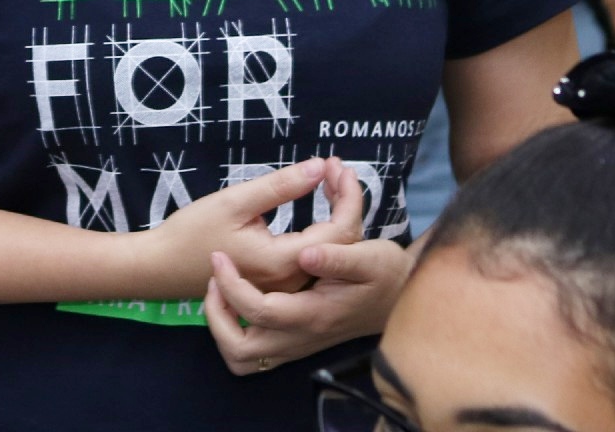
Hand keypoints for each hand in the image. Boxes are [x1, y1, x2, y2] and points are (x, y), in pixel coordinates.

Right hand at [135, 158, 360, 299]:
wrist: (162, 267)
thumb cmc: (193, 232)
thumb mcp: (235, 202)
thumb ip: (280, 186)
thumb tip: (320, 167)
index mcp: (283, 261)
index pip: (338, 232)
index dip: (346, 196)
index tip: (336, 164)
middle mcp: (291, 281)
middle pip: (340, 245)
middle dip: (345, 203)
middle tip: (335, 167)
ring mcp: (285, 287)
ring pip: (329, 254)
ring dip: (335, 216)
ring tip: (329, 180)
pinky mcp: (278, 284)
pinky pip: (313, 259)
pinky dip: (322, 232)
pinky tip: (318, 207)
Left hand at [202, 169, 412, 373]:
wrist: (401, 296)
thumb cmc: (384, 272)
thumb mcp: (369, 256)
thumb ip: (337, 257)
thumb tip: (305, 254)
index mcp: (314, 314)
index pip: (259, 310)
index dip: (232, 285)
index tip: (219, 257)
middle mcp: (302, 337)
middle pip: (241, 349)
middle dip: (217, 314)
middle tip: (213, 279)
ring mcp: (298, 345)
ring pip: (243, 359)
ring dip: (223, 330)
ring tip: (221, 292)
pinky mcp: (296, 343)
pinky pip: (254, 355)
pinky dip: (237, 334)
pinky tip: (240, 301)